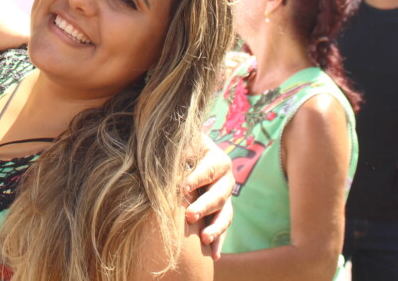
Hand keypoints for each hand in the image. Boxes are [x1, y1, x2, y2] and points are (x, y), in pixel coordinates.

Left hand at [183, 137, 233, 258]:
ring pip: (225, 214)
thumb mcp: (185, 142)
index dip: (196, 178)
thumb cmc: (184, 146)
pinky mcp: (222, 213)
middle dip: (204, 206)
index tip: (182, 187)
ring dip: (215, 228)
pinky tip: (214, 255)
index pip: (208, 170)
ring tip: (203, 238)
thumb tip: (171, 153)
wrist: (193, 153)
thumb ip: (181, 148)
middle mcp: (226, 180)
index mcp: (218, 160)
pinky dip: (219, 242)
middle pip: (218, 195)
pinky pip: (223, 229)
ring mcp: (226, 198)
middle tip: (190, 215)